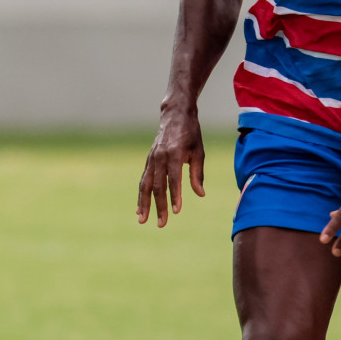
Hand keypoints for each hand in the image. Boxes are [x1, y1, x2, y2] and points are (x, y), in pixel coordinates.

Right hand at [136, 105, 205, 226]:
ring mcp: (151, 159)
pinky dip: (140, 195)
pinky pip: (143, 180)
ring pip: (145, 185)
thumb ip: (197, 174)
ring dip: (144, 204)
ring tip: (143, 220)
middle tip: (161, 224)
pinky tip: (139, 208)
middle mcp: (159, 157)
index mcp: (174, 154)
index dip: (175, 196)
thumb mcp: (199, 152)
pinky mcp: (148, 161)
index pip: (173, 179)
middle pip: (157, 186)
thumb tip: (200, 194)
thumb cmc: (191, 134)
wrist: (175, 115)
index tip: (176, 211)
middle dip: (159, 206)